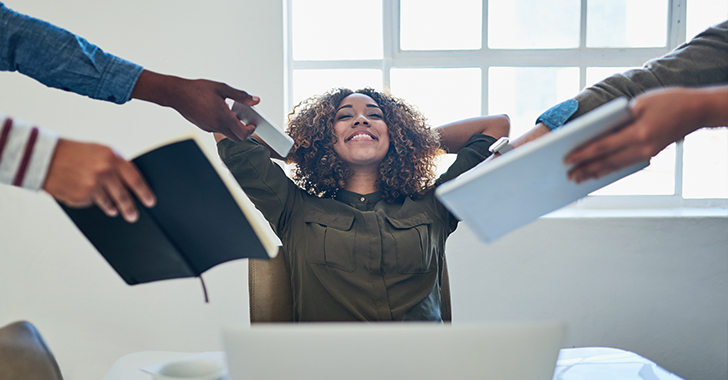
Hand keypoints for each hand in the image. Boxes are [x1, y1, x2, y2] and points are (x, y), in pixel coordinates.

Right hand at [43, 139, 155, 221]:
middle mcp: (104, 172)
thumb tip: (130, 182)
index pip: (135, 178)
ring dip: (113, 207)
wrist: (45, 158)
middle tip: (134, 215)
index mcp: (111, 157)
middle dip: (130, 208)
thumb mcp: (99, 151)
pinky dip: (93, 202)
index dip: (144, 192)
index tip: (150, 201)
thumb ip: (115, 164)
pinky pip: (92, 203)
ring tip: (115, 210)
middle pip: (124, 196)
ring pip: (109, 202)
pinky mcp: (80, 197)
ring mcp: (92, 186)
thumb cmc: (74, 153)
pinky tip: (88, 196)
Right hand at [131, 70, 258, 140]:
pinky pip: (217, 129)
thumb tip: (255, 101)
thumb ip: (240, 96)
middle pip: (236, 138)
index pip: (242, 133)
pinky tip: (220, 112)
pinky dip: (223, 124)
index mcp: (222, 117)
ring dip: (232, 127)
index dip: (250, 130)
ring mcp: (208, 128)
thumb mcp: (222, 88)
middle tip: (246, 122)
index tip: (252, 124)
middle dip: (243, 132)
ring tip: (232, 112)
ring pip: (226, 133)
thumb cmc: (197, 89)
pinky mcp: (203, 127)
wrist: (176, 94)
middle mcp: (216, 125)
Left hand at [565, 87, 709, 182]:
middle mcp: (643, 147)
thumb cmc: (668, 100)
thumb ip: (617, 119)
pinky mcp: (649, 153)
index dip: (583, 153)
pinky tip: (598, 173)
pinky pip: (624, 164)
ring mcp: (647, 153)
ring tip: (578, 178)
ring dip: (595, 173)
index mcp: (639, 133)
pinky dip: (609, 169)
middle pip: (607, 161)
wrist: (697, 110)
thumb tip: (594, 132)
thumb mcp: (640, 103)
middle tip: (567, 176)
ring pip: (615, 166)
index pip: (603, 146)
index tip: (567, 159)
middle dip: (585, 169)